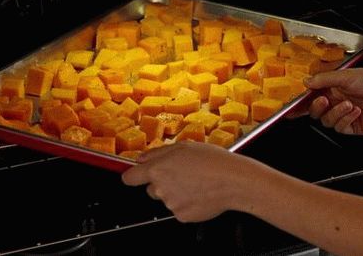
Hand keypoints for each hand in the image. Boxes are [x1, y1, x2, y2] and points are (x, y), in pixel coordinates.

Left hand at [121, 142, 256, 221]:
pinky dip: (188, 202)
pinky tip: (200, 192)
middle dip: (162, 183)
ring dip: (177, 191)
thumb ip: (158, 152)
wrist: (233, 180)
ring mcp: (170, 204)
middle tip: (183, 174)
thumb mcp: (184, 146)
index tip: (135, 176)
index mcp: (158, 169)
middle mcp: (160, 188)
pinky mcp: (182, 216)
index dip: (132, 176)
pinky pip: (179, 209)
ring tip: (197, 181)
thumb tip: (142, 158)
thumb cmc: (212, 160)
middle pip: (151, 189)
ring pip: (167, 198)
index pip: (130, 178)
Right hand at [293, 68, 362, 134]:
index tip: (290, 106)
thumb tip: (306, 81)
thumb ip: (324, 79)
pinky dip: (346, 119)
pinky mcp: (352, 126)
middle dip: (316, 107)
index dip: (299, 102)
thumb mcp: (347, 75)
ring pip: (327, 120)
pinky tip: (356, 111)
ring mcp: (344, 115)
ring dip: (336, 112)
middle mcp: (337, 101)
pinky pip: (340, 127)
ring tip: (349, 104)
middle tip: (323, 101)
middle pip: (315, 111)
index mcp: (333, 87)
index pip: (311, 96)